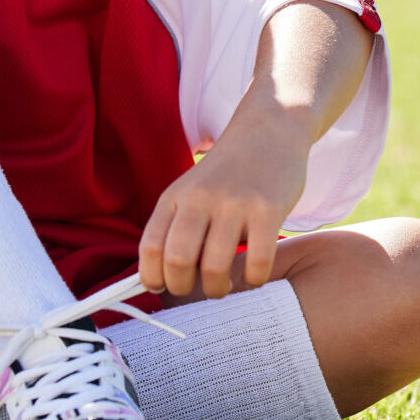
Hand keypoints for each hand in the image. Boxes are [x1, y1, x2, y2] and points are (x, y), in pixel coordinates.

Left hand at [137, 112, 311, 299]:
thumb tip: (161, 278)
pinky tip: (254, 273)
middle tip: (195, 289)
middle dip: (183, 288)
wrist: (269, 130)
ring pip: (215, 268)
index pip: (150, 246)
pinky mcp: (268, 209)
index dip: (152, 277)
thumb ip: (176, 225)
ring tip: (223, 285)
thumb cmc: (228, 171)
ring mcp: (235, 203)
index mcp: (175, 196)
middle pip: (178, 261)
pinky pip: (257, 262)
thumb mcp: (191, 189)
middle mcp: (201, 198)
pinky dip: (254, 279)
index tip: (162, 288)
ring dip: (218, 290)